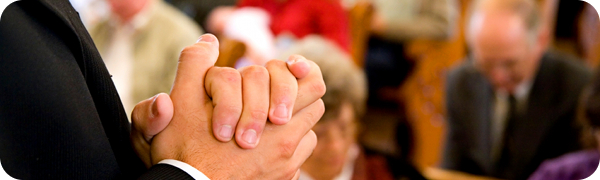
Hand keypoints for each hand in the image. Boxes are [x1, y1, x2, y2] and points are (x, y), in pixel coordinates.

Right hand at [132, 34, 325, 178]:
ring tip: (266, 121)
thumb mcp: (182, 100)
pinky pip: (300, 157)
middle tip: (271, 96)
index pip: (312, 83)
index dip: (302, 72)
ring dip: (293, 122)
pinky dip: (289, 147)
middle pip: (314, 105)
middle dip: (295, 95)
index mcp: (271, 117)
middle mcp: (287, 142)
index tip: (291, 69)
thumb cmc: (185, 149)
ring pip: (308, 131)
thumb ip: (196, 64)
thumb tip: (209, 42)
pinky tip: (264, 146)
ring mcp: (288, 164)